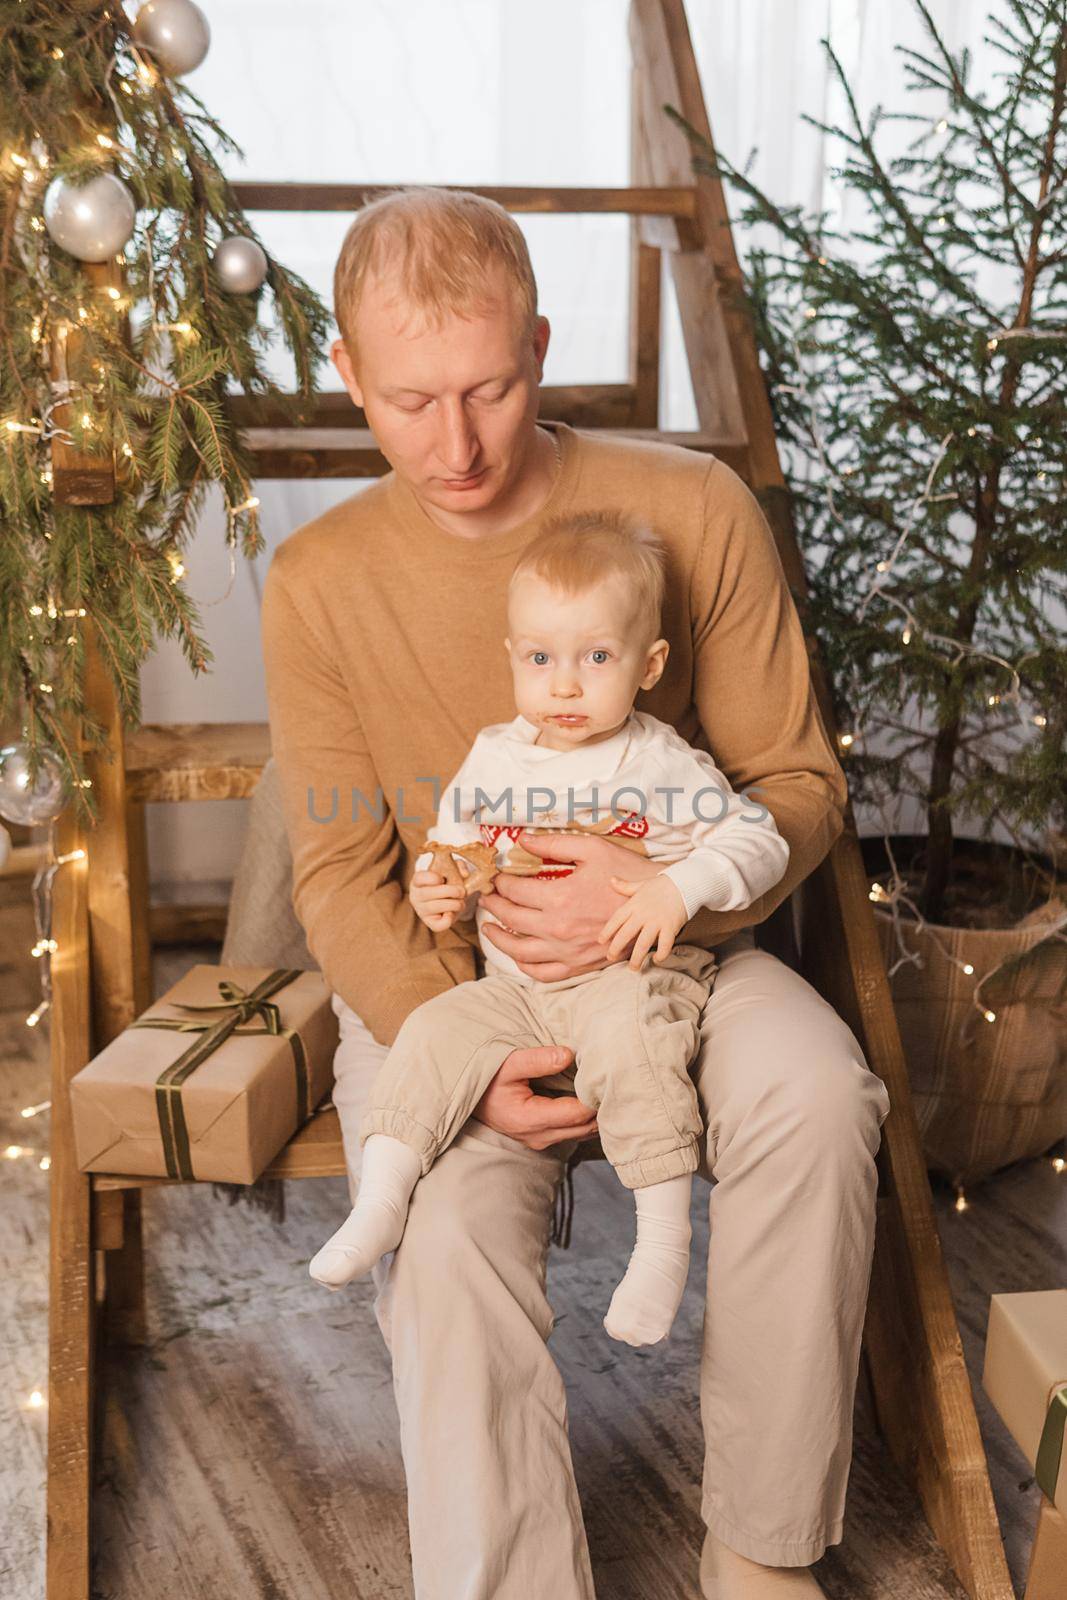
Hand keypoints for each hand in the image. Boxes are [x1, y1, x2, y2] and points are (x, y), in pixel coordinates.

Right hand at [410, 868, 468, 931]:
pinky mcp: (430, 923)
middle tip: (462, 891)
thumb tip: (465, 874)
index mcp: (418, 881)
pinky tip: (453, 913)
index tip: (442, 878)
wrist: (451, 898)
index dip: (431, 878)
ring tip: (460, 902)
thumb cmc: (448, 882)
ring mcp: (421, 911)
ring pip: (434, 908)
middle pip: (427, 893)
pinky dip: (449, 920)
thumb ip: (459, 866)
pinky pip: (438, 925)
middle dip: (449, 892)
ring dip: (453, 904)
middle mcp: (416, 896)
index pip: (419, 878)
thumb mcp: (452, 869)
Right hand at [472, 1044, 599, 1150]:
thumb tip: (568, 1055)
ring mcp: (542, 1141)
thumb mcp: (508, 1063)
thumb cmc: (488, 1080)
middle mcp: (539, 1136)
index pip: (577, 1113)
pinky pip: (575, 1132)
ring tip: (606, 1089)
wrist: (469, 1100)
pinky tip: (592, 1099)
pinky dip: (588, 1118)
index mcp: (530, 1119)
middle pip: (586, 1127)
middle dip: (602, 1107)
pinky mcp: (545, 1139)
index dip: (595, 1097)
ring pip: (584, 1133)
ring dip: (597, 1114)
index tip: (606, 1076)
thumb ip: (538, 1059)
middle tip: (614, 1081)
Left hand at [478, 830, 665, 980]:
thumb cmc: (626, 874)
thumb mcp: (591, 849)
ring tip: (490, 928)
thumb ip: (553, 845)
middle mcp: (559, 929)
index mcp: (560, 898)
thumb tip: (522, 841)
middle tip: (487, 897)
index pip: (515, 891)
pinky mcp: (579, 966)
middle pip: (511, 919)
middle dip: (494, 906)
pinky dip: (524, 965)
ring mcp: (568, 951)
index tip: (496, 877)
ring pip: (520, 952)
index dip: (500, 883)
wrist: (657, 905)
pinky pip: (542, 973)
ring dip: (499, 939)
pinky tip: (518, 954)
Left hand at [599, 874, 687, 969]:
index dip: (607, 931)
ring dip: (637, 958)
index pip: (616, 919)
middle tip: (611, 958)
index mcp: (634, 904)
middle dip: (616, 948)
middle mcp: (643, 914)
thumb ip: (625, 886)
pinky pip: (665, 944)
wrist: (685, 883)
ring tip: (633, 968)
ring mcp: (657, 922)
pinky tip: (656, 959)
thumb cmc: (661, 885)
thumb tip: (611, 880)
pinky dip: (661, 954)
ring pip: (643, 943)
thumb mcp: (641, 885)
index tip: (601, 941)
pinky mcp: (671, 927)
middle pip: (626, 934)